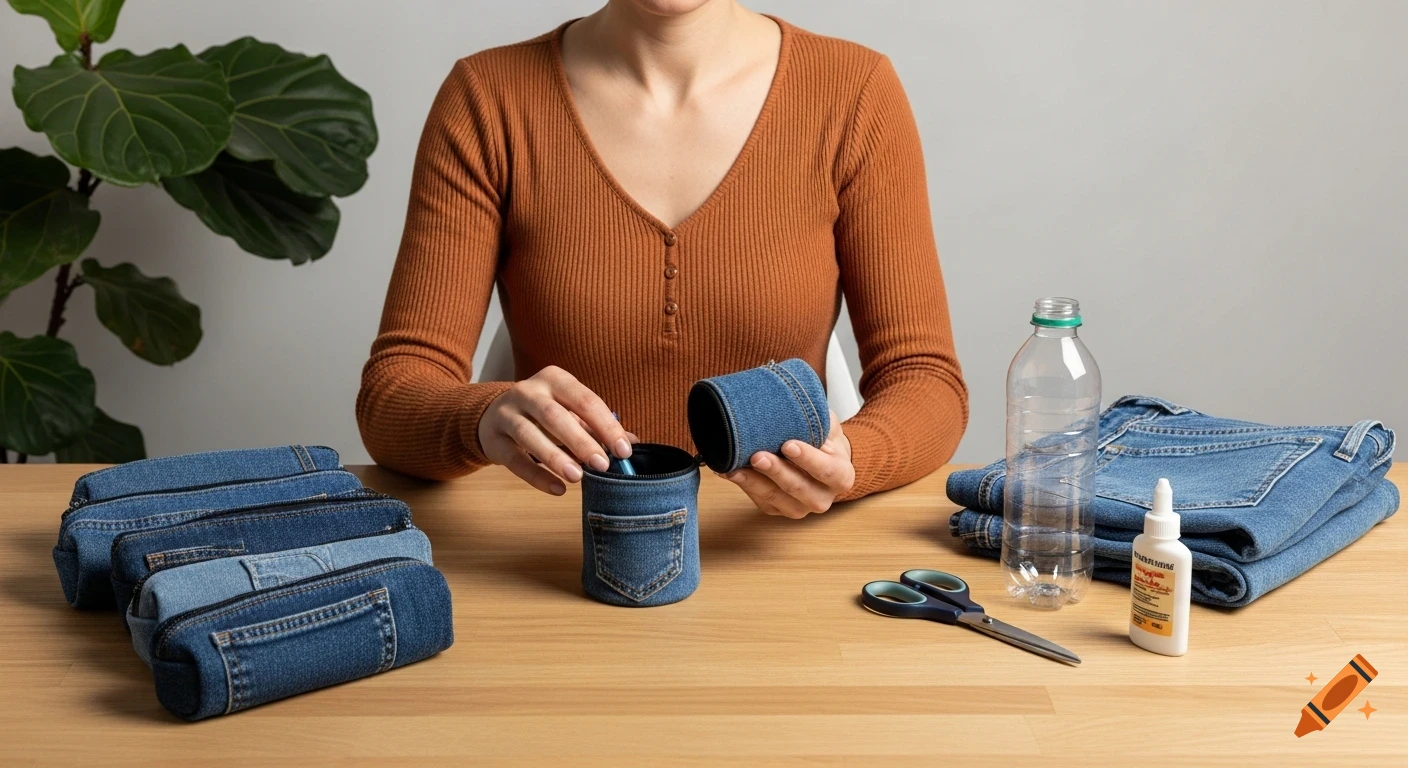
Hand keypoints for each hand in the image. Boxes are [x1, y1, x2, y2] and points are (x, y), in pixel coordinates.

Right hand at [477, 366, 634, 495]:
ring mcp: (507, 413)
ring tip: (578, 477)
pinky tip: (557, 489)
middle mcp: (528, 391)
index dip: (606, 426)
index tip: (624, 451)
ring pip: (530, 434)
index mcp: (554, 379)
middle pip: (555, 415)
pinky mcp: (494, 439)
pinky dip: (536, 476)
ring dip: (556, 457)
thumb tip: (632, 443)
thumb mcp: (570, 411)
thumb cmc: (543, 414)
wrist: (493, 414)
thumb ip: (597, 426)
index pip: (585, 400)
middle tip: (602, 465)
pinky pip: (515, 459)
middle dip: (581, 441)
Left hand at [723, 409, 854, 517]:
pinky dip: (744, 486)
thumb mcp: (827, 424)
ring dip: (753, 483)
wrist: (820, 459)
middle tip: (757, 456)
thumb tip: (790, 401)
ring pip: (776, 499)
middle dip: (776, 472)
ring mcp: (800, 508)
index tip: (788, 444)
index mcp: (841, 476)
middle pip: (799, 488)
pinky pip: (760, 501)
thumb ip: (816, 416)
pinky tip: (729, 472)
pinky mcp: (778, 510)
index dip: (808, 459)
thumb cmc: (823, 439)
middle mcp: (823, 497)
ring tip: (735, 468)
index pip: (827, 470)